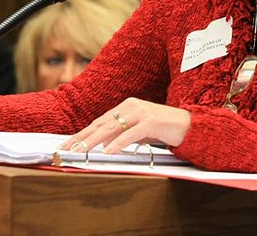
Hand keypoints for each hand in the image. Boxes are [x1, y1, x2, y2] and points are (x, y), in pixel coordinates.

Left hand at [59, 97, 189, 153]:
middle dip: (82, 138)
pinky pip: (131, 134)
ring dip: (93, 141)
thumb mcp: (138, 130)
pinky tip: (107, 151)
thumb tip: (101, 144)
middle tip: (66, 149)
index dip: (82, 134)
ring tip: (80, 150)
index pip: (99, 121)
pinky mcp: (152, 122)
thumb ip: (121, 133)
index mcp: (127, 106)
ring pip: (112, 128)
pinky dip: (118, 143)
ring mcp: (142, 113)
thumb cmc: (164, 128)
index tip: (67, 144)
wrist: (190, 125)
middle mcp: (132, 106)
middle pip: (101, 124)